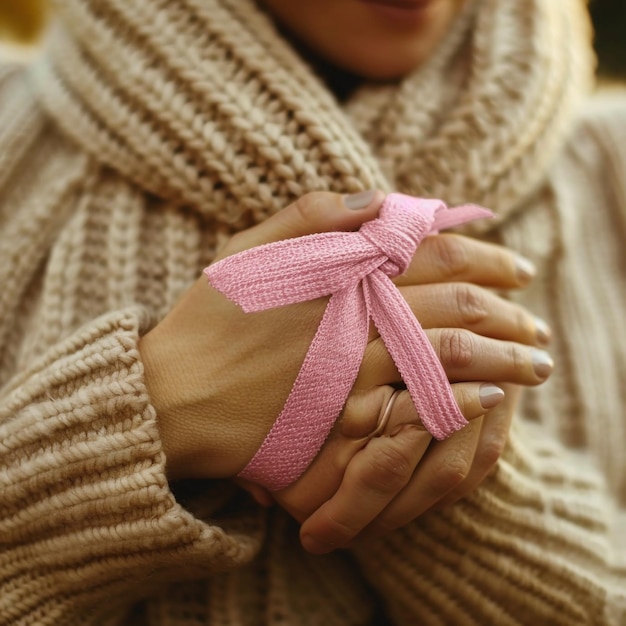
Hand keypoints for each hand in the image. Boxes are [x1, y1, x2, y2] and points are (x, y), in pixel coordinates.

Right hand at [140, 190, 547, 527]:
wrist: (178, 396)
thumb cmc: (209, 319)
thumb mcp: (249, 248)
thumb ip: (312, 215)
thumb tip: (380, 199)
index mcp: (342, 270)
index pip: (434, 253)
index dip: (485, 254)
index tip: (516, 265)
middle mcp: (357, 316)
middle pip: (457, 303)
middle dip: (510, 309)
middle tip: (537, 319)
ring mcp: (357, 368)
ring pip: (452, 354)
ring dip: (503, 356)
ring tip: (534, 363)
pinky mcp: (350, 416)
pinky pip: (422, 405)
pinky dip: (464, 398)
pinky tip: (491, 400)